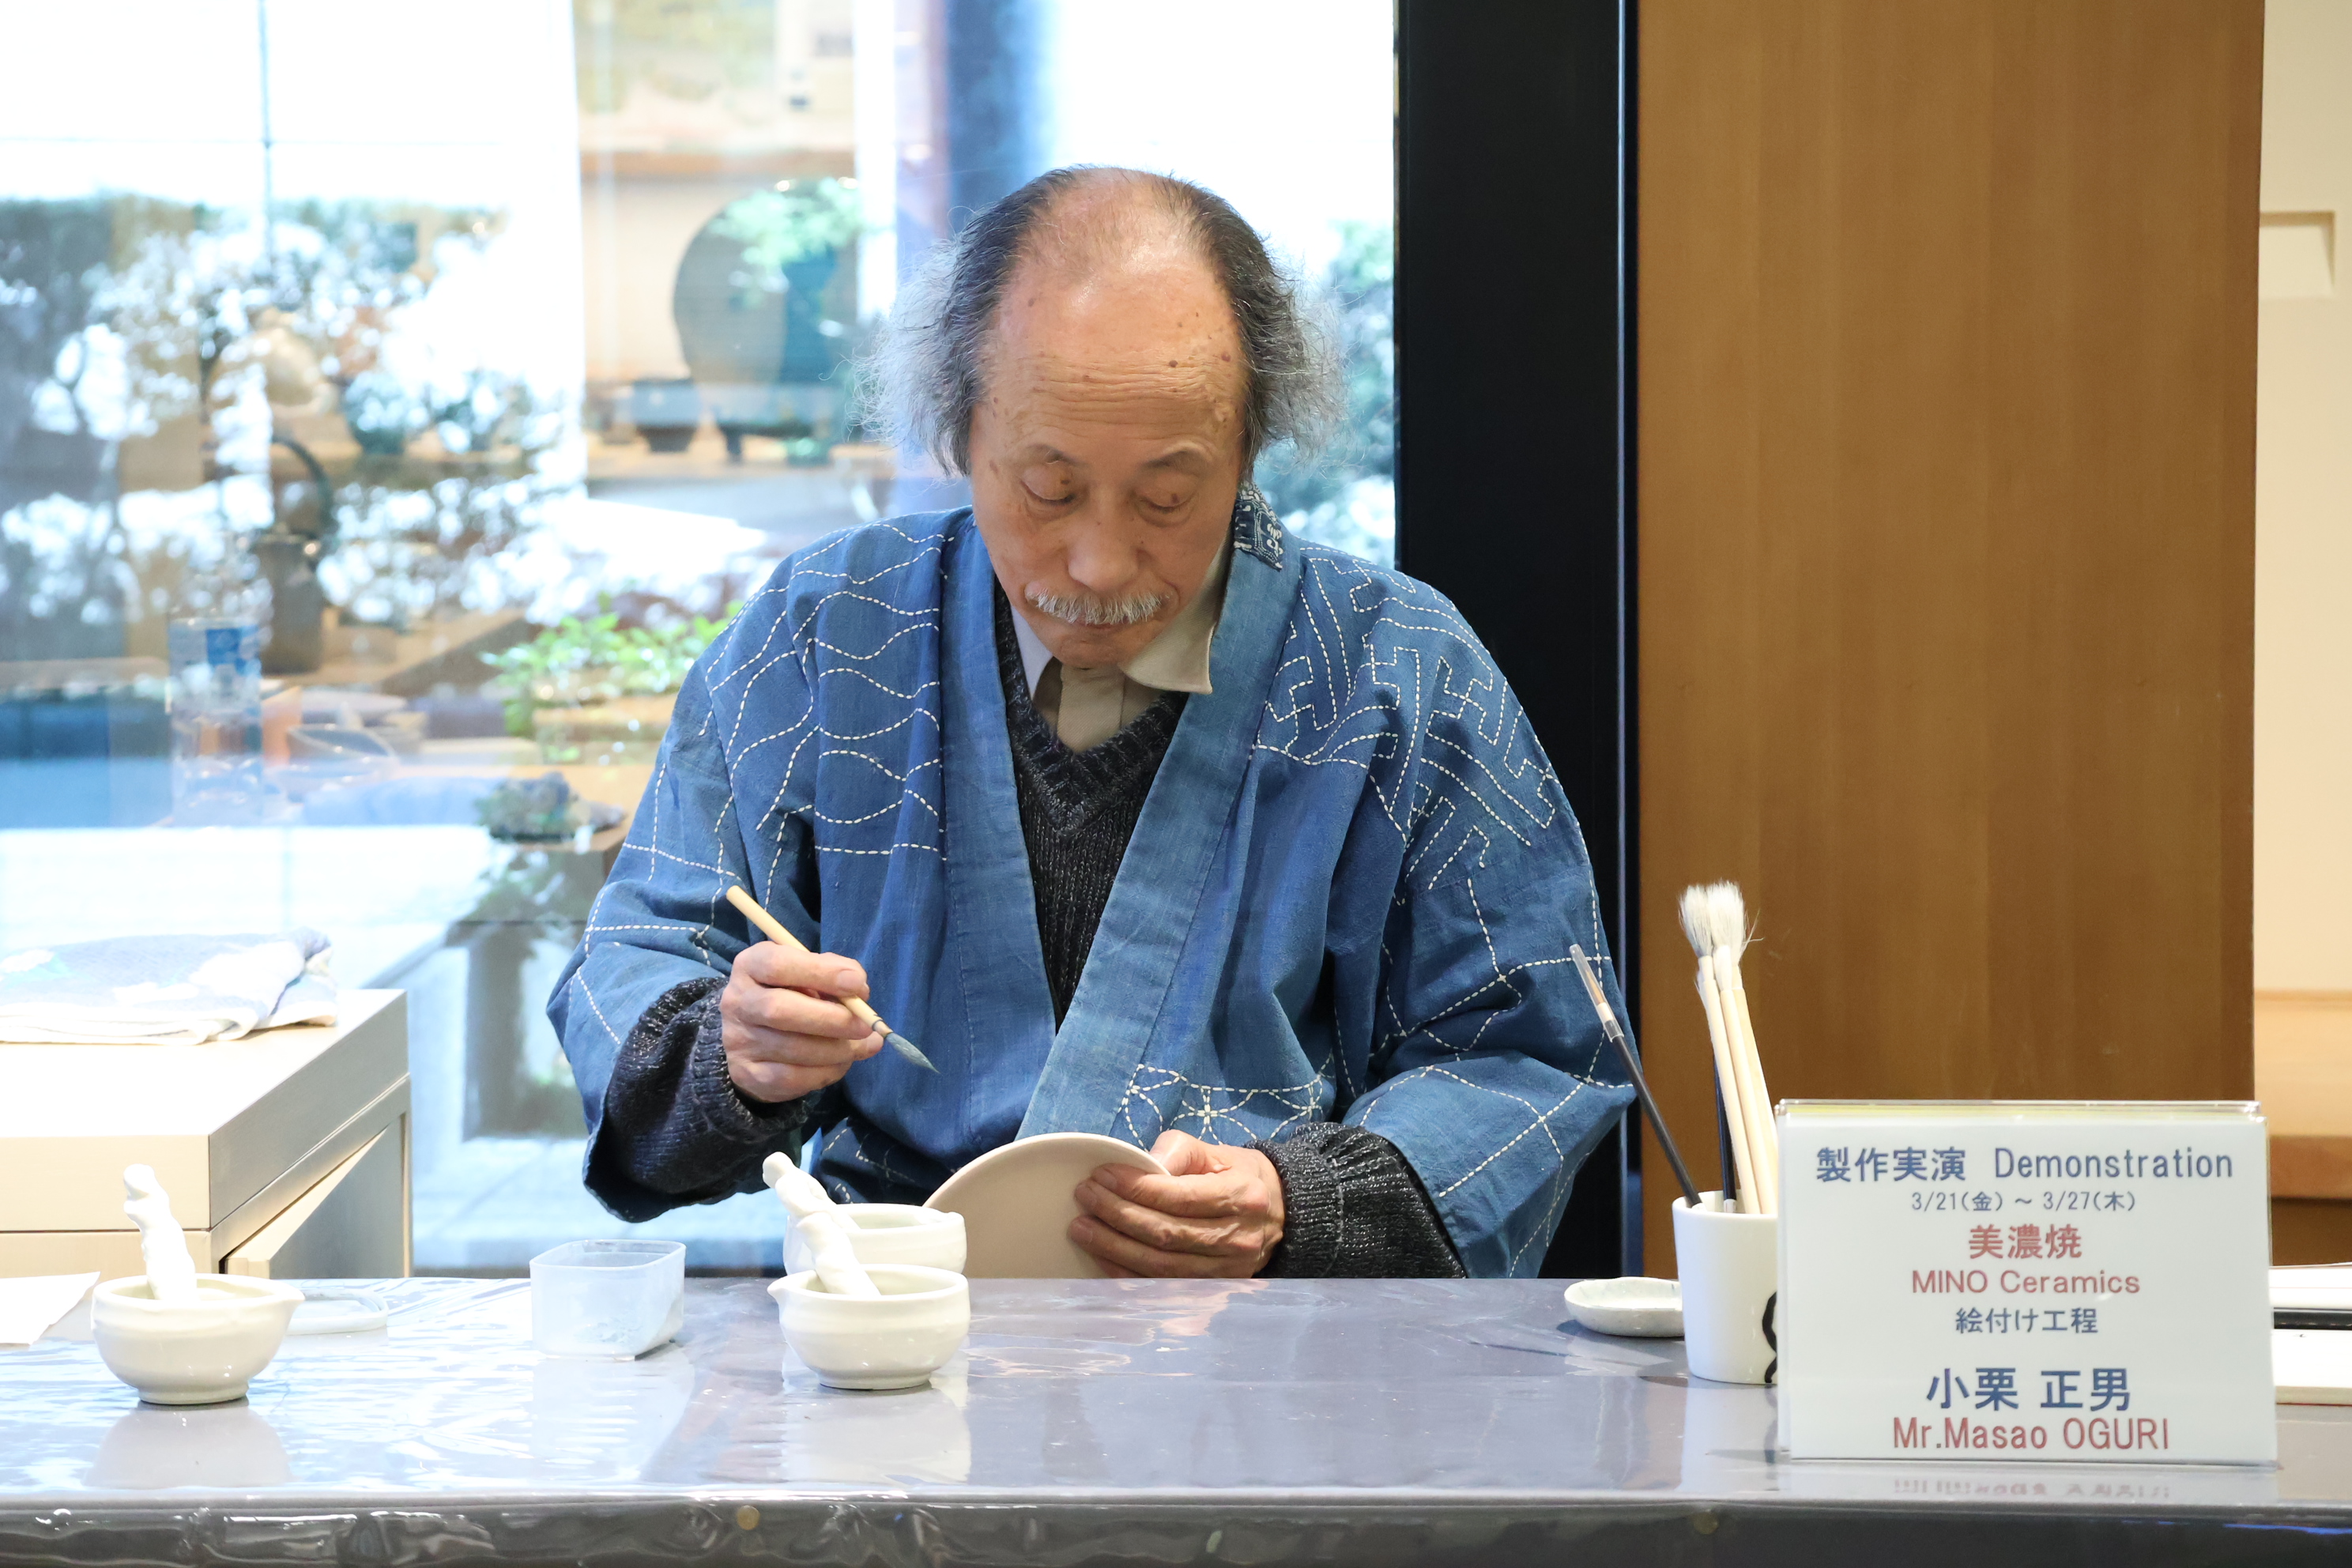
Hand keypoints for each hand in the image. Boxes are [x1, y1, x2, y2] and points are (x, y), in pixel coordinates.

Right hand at [719, 942, 881, 1102]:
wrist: (754, 1034)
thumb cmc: (790, 993)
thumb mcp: (806, 971)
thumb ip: (832, 972)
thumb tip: (859, 993)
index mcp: (750, 965)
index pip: (777, 965)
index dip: (821, 973)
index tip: (857, 983)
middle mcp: (737, 1002)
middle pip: (779, 1010)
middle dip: (831, 1019)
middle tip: (865, 1025)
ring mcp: (738, 1041)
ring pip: (791, 1048)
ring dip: (837, 1050)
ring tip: (861, 1045)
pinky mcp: (748, 1074)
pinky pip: (792, 1078)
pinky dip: (826, 1071)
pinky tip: (842, 1062)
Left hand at [1069, 1129, 1284, 1277]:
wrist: (1279, 1216)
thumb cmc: (1239, 1178)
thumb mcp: (1217, 1153)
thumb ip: (1179, 1151)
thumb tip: (1143, 1163)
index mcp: (1242, 1198)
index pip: (1180, 1197)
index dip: (1136, 1188)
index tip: (1102, 1175)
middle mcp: (1237, 1239)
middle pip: (1166, 1235)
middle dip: (1117, 1216)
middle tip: (1084, 1198)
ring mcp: (1226, 1272)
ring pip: (1161, 1267)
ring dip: (1115, 1249)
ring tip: (1082, 1228)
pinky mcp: (1213, 1292)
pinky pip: (1162, 1289)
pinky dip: (1127, 1276)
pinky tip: (1102, 1259)